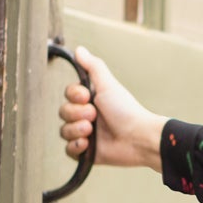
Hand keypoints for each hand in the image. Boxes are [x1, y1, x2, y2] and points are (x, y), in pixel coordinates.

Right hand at [58, 45, 162, 169]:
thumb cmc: (126, 110)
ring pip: (63, 131)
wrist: (138, 137)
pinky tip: (88, 144)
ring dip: (76, 129)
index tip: (88, 97)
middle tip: (94, 115)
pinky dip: (76, 146)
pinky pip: (69, 150)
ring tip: (91, 131)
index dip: (74, 96)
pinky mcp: (87, 153)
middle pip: (63, 112)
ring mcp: (86, 135)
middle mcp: (86, 116)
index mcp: (91, 100)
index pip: (68, 95)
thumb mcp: (108, 85)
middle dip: (76, 114)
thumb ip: (93, 67)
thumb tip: (79, 49)